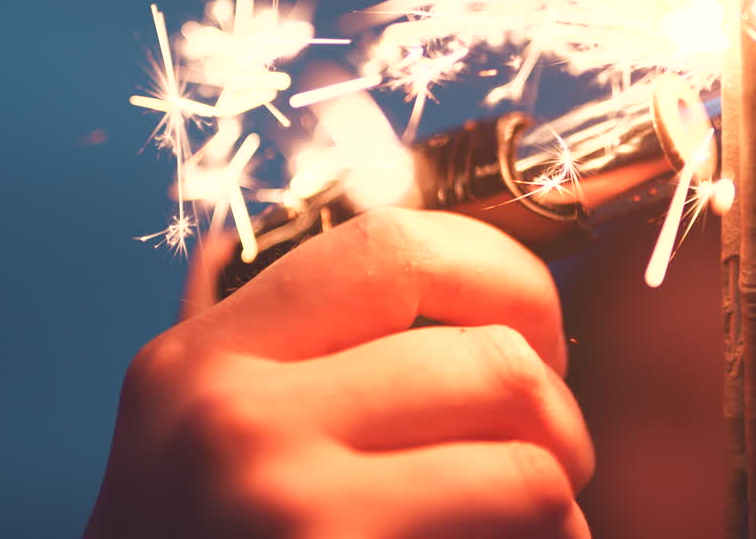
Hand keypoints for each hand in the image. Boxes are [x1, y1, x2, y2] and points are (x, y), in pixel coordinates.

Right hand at [85, 208, 593, 538]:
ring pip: (531, 458)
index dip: (502, 277)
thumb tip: (418, 264)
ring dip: (557, 493)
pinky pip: (528, 529)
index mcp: (201, 359)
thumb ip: (288, 351)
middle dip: (555, 411)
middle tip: (544, 453)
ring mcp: (285, 503)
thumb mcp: (198, 440)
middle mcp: (231, 419)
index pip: (394, 245)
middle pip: (492, 360)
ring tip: (527, 521)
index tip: (532, 330)